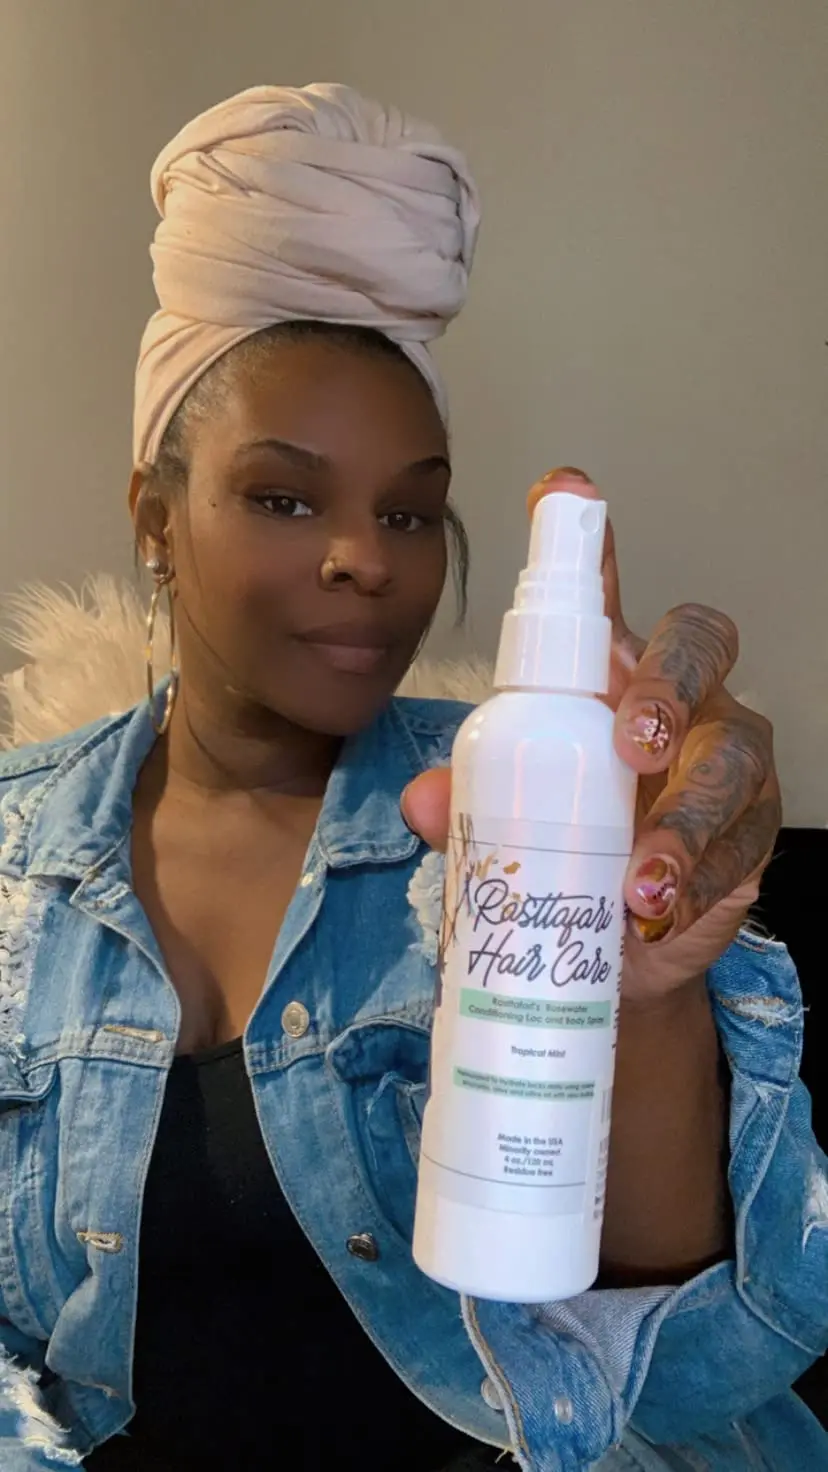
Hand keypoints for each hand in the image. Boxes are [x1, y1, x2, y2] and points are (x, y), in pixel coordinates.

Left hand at [402, 469, 781, 1005]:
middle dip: (670, 685)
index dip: (588, 542)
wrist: (617, 943)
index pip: (601, 598)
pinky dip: (702, 878)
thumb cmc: (562, 846)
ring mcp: (725, 764)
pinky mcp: (752, 835)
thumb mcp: (503, 817)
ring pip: (733, 756)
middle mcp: (679, 700)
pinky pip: (746, 842)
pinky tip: (658, 911)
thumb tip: (425, 800)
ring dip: (687, 819)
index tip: (565, 494)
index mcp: (609, 677)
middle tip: (635, 744)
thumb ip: (466, 799)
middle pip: (701, 645)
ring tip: (642, 880)